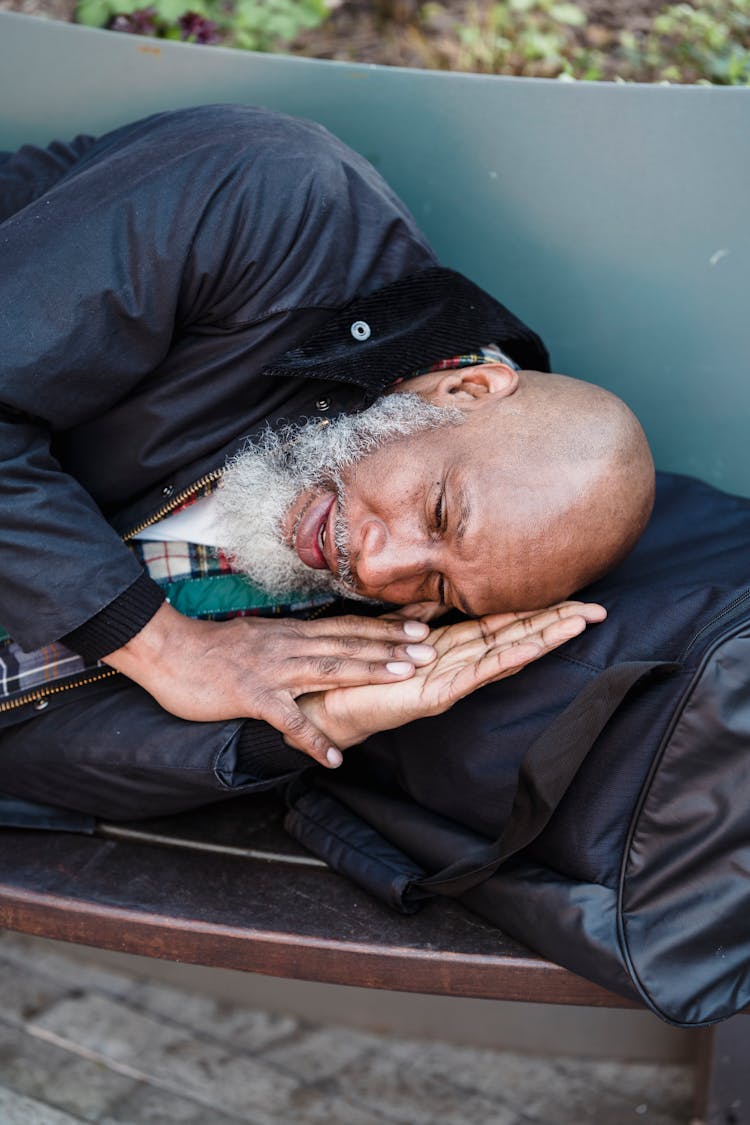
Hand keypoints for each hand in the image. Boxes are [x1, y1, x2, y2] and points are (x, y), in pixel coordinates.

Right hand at [102, 602, 435, 765]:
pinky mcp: (250, 695)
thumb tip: (322, 646)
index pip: (347, 626)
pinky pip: (286, 719)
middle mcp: (289, 645)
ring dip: (368, 671)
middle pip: (348, 643)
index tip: (421, 624)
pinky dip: (311, 738)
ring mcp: (271, 669)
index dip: (385, 627)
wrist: (168, 650)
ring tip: (404, 678)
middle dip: (391, 646)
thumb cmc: (213, 650)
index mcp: (292, 633)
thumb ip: (293, 642)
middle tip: (430, 648)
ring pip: (328, 667)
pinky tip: (334, 756)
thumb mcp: (261, 638)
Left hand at [296, 601, 606, 748]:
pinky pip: (473, 675)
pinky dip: (501, 661)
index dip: (537, 609)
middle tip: (595, 609)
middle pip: (516, 637)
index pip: (503, 623)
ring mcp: (450, 681)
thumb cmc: (362, 671)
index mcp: (451, 647)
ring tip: (575, 625)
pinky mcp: (433, 697)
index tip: (571, 595)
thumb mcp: (397, 632)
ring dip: (541, 639)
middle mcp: (458, 664)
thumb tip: (445, 589)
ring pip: (504, 655)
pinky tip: (526, 649)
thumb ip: (423, 614)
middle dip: (555, 623)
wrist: (328, 703)